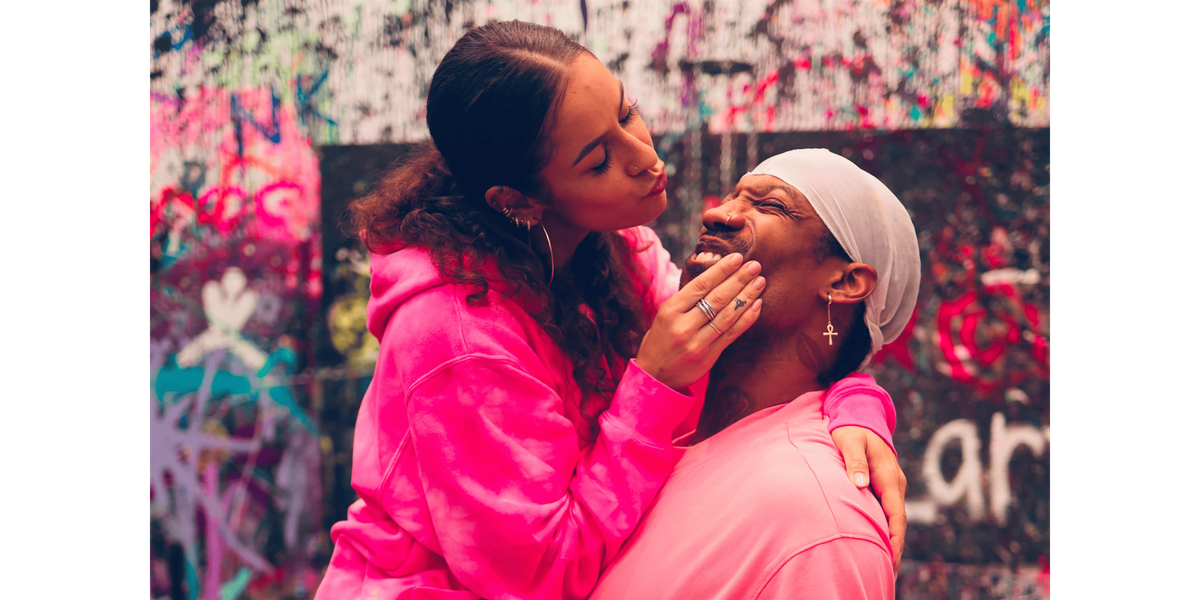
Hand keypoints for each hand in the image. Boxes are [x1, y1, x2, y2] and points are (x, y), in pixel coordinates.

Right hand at [636, 253, 764, 390]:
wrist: (654, 376)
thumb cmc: (660, 340)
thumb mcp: (665, 315)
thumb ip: (687, 299)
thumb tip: (716, 274)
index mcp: (670, 310)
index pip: (701, 285)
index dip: (721, 270)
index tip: (737, 257)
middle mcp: (683, 326)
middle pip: (717, 298)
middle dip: (739, 279)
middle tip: (755, 265)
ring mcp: (697, 343)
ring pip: (727, 315)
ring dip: (747, 296)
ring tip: (759, 282)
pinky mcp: (708, 356)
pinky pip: (732, 334)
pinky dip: (746, 318)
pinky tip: (757, 305)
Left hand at [831, 426, 906, 578]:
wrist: (859, 415)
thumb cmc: (851, 428)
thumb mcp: (849, 440)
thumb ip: (853, 460)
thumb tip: (859, 483)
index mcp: (888, 475)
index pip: (895, 512)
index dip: (894, 536)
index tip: (890, 556)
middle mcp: (894, 482)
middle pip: (898, 521)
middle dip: (895, 547)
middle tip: (889, 572)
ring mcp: (891, 485)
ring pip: (894, 517)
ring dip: (892, 540)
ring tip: (886, 566)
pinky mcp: (884, 486)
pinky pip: (887, 511)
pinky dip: (886, 528)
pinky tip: (879, 543)